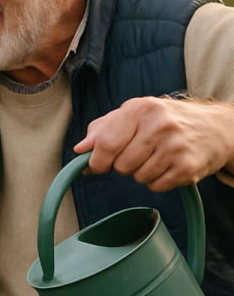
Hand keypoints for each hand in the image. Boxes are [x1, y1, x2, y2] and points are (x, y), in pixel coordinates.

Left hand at [74, 96, 233, 191]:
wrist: (214, 128)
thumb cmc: (163, 121)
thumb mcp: (132, 114)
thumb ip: (102, 129)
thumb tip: (80, 149)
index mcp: (140, 109)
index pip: (106, 143)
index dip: (97, 160)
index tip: (98, 165)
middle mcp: (160, 125)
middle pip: (121, 165)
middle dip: (123, 166)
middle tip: (138, 153)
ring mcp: (176, 146)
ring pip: (138, 178)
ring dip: (141, 173)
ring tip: (157, 157)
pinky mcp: (188, 167)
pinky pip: (156, 186)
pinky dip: (157, 181)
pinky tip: (168, 166)